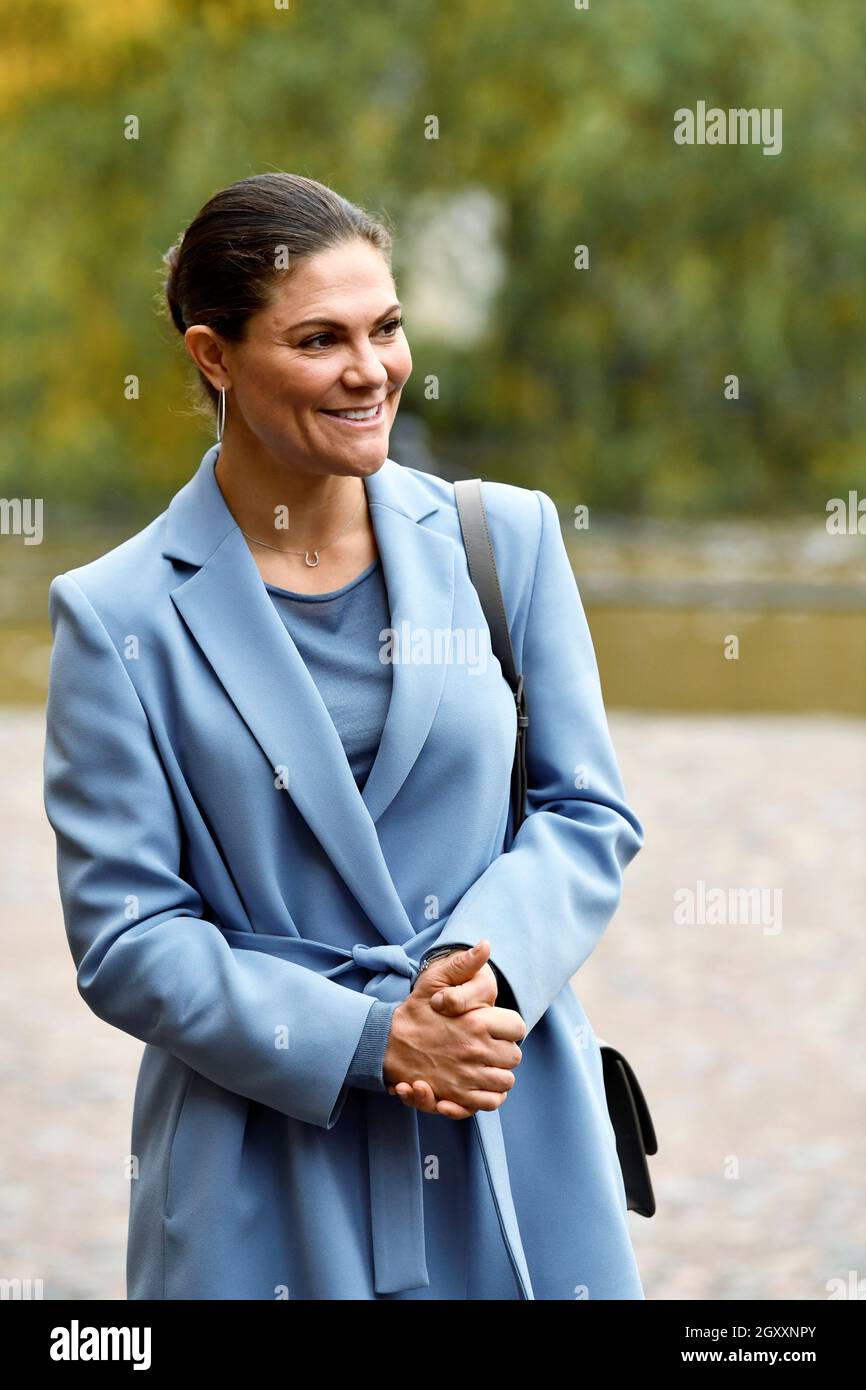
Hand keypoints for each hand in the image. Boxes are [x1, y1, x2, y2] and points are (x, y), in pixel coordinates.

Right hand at [384, 939, 524, 1118]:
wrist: (387, 1043)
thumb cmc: (415, 1010)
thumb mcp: (435, 980)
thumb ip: (463, 964)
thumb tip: (485, 945)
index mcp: (476, 1022)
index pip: (517, 1027)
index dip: (510, 1027)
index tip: (497, 1026)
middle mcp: (475, 1051)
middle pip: (514, 1056)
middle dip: (505, 1050)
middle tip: (490, 1045)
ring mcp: (467, 1076)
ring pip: (505, 1081)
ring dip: (499, 1073)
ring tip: (487, 1065)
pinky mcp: (457, 1096)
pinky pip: (490, 1102)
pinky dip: (490, 1096)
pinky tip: (482, 1085)